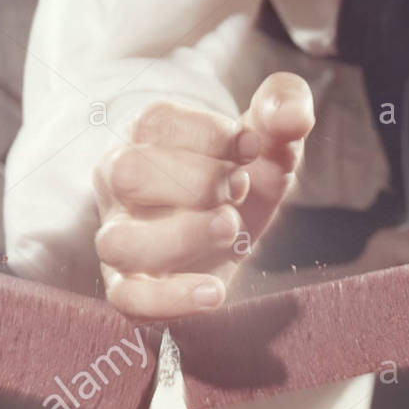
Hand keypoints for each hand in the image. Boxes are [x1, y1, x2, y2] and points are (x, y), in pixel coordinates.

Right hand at [93, 72, 313, 318]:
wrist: (233, 238)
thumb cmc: (242, 179)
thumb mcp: (268, 140)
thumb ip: (283, 110)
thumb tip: (289, 115)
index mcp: (144, 138)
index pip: (155, 123)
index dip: (210, 135)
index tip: (251, 149)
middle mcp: (119, 186)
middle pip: (128, 174)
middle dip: (194, 182)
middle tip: (240, 190)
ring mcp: (119, 239)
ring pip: (119, 242)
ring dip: (181, 237)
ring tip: (230, 229)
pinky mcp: (128, 288)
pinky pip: (128, 298)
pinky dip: (171, 299)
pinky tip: (216, 292)